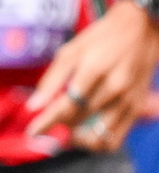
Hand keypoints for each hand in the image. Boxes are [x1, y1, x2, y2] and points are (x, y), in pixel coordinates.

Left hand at [29, 1, 158, 148]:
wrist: (140, 31)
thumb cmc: (100, 39)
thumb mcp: (70, 51)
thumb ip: (51, 80)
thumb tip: (33, 106)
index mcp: (94, 69)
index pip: (67, 105)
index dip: (47, 122)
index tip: (32, 132)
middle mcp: (115, 88)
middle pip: (80, 119)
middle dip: (59, 124)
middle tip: (49, 121)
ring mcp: (129, 100)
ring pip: (100, 137)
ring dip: (79, 139)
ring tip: (67, 130)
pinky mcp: (137, 108)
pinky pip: (116, 138)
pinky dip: (98, 141)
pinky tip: (86, 133)